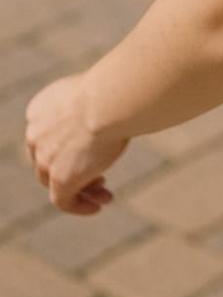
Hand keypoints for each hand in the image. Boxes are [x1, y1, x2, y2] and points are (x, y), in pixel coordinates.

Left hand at [24, 74, 129, 214]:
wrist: (109, 99)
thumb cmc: (112, 90)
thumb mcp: (91, 95)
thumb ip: (85, 110)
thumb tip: (106, 116)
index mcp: (40, 109)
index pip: (45, 137)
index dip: (65, 149)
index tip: (89, 152)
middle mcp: (36, 134)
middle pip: (49, 161)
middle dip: (74, 170)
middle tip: (101, 178)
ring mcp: (45, 157)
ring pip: (55, 182)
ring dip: (81, 190)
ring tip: (105, 196)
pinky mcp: (59, 177)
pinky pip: (63, 201)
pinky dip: (79, 206)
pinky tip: (97, 206)